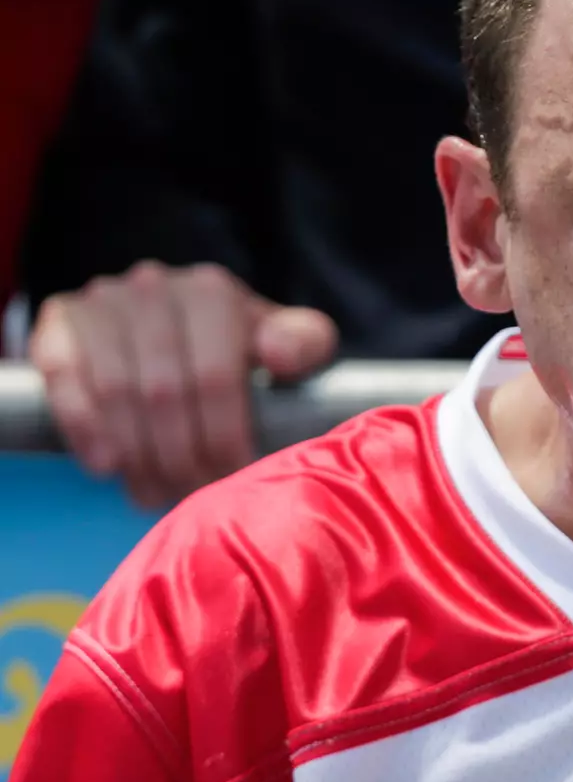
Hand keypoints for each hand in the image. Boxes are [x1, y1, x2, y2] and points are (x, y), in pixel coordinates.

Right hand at [29, 261, 337, 506]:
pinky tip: (105, 465)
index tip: (233, 477)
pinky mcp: (59, 322)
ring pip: (115, 390)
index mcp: (213, 292)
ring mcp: (101, 301)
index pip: (216, 376)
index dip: (224, 436)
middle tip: (191, 495)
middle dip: (180, 456)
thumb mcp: (285, 341)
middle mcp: (154, 286)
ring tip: (154, 494)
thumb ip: (304, 342)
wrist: (176, 326)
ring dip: (135, 453)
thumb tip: (280, 353)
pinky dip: (83, 427)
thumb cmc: (240, 346)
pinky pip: (63, 377)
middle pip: (163, 390)